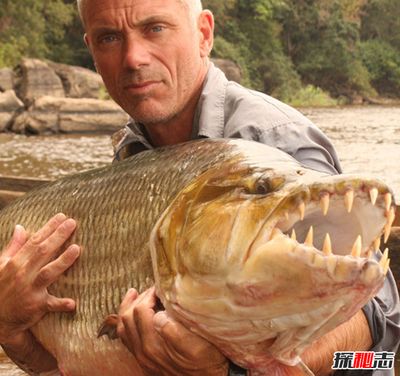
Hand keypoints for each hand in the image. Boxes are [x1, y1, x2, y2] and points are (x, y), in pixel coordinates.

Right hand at [0, 213, 79, 344]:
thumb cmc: (1, 288)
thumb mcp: (1, 265)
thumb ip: (13, 247)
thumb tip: (20, 227)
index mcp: (15, 263)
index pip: (34, 241)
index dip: (49, 228)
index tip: (62, 216)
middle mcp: (22, 274)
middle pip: (43, 252)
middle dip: (58, 236)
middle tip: (73, 223)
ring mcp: (29, 290)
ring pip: (48, 273)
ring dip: (63, 261)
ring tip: (77, 249)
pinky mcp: (36, 306)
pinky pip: (50, 304)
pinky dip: (61, 304)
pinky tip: (73, 302)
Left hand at [116, 287, 227, 375]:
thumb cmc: (206, 362)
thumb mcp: (197, 345)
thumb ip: (174, 330)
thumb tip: (158, 314)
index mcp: (153, 345)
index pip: (141, 310)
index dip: (150, 294)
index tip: (162, 287)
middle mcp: (143, 351)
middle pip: (128, 316)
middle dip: (140, 298)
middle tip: (154, 289)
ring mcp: (141, 357)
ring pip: (123, 327)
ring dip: (128, 308)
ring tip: (135, 294)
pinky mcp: (144, 360)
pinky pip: (126, 337)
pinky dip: (126, 322)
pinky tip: (133, 313)